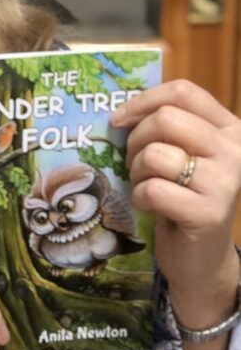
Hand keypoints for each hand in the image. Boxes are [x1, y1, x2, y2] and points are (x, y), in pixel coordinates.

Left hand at [111, 80, 240, 322]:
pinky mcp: (208, 213)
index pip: (184, 92)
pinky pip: (153, 188)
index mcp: (229, 128)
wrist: (201, 257)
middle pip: (166, 119)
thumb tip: (121, 109)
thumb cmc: (183, 195)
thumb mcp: (180, 152)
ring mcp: (226, 182)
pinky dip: (140, 196)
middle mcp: (235, 151)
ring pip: (155, 153)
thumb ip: (164, 126)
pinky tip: (150, 205)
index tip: (119, 118)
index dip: (144, 100)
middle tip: (134, 161)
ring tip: (145, 185)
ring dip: (137, 171)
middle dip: (136, 140)